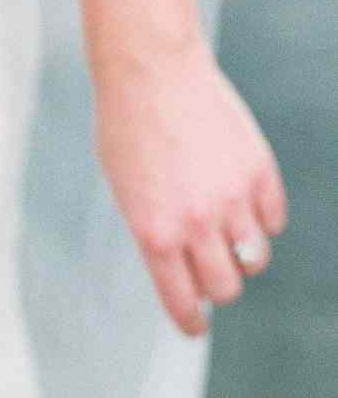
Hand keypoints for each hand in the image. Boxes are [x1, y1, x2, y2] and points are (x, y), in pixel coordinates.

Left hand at [93, 36, 287, 337]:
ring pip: (254, 258)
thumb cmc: (125, 126)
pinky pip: (274, 219)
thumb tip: (181, 266)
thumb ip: (153, 229)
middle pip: (226, 288)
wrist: (150, 70)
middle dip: (215, 285)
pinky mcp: (259, 171)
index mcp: (155, 233)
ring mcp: (233, 198)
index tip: (195, 327)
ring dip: (241, 255)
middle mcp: (197, 223)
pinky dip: (261, 219)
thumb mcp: (123, 187)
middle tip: (207, 269)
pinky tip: (242, 202)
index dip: (190, 322)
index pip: (183, 303)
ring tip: (226, 236)